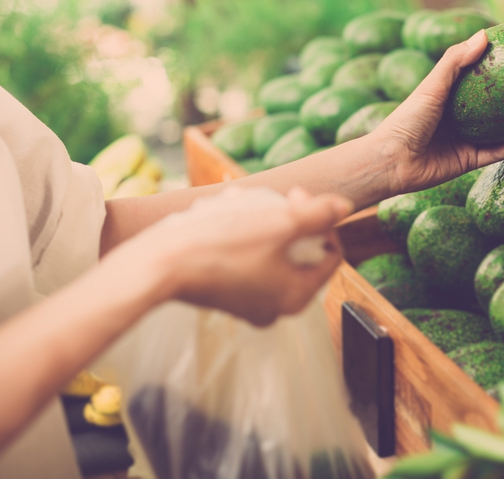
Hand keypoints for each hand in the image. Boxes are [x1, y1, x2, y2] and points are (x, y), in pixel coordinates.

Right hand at [132, 187, 351, 325]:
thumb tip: (344, 207)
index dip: (320, 219)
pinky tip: (224, 215)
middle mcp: (276, 307)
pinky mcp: (225, 294)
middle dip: (287, 217)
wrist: (158, 264)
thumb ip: (318, 215)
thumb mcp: (279, 223)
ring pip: (271, 251)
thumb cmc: (221, 245)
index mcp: (297, 296)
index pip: (331, 253)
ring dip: (262, 221)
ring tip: (241, 202)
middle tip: (270, 198)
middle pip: (301, 252)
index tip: (297, 195)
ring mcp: (249, 303)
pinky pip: (247, 258)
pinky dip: (242, 234)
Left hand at [373, 30, 503, 194]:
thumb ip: (455, 60)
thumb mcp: (432, 85)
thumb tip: (485, 34)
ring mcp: (467, 140)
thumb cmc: (407, 118)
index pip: (486, 80)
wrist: (392, 161)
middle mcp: (463, 117)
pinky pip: (495, 154)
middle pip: (503, 109)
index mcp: (454, 96)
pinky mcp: (468, 162)